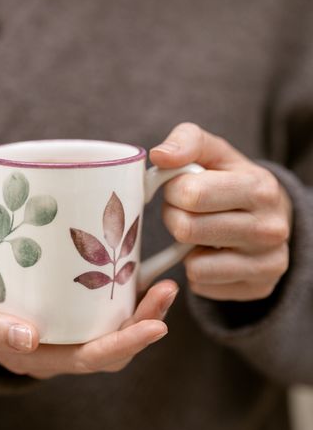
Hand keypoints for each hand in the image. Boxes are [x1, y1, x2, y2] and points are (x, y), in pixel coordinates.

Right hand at [0, 261, 177, 377]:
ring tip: (164, 282)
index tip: (156, 327)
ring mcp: (68, 327)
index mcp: (39, 358)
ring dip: (143, 308)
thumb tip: (28, 339)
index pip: (90, 359)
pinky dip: (127, 292)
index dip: (125, 345)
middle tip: (167, 290)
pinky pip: (105, 306)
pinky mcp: (70, 305)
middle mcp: (60, 347)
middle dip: (146, 323)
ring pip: (114, 326)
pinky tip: (140, 269)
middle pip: (113, 346)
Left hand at [150, 123, 292, 300]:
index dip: (172, 191)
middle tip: (184, 213)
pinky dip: (197, 271)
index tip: (178, 189)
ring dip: (184, 250)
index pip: (191, 194)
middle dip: (174, 218)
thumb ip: (187, 141)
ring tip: (199, 234)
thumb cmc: (230, 182)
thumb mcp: (214, 153)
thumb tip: (159, 155)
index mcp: (259, 187)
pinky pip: (202, 286)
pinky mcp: (258, 288)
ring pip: (194, 265)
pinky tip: (211, 255)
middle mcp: (270, 228)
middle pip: (187, 230)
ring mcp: (267, 263)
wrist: (269, 218)